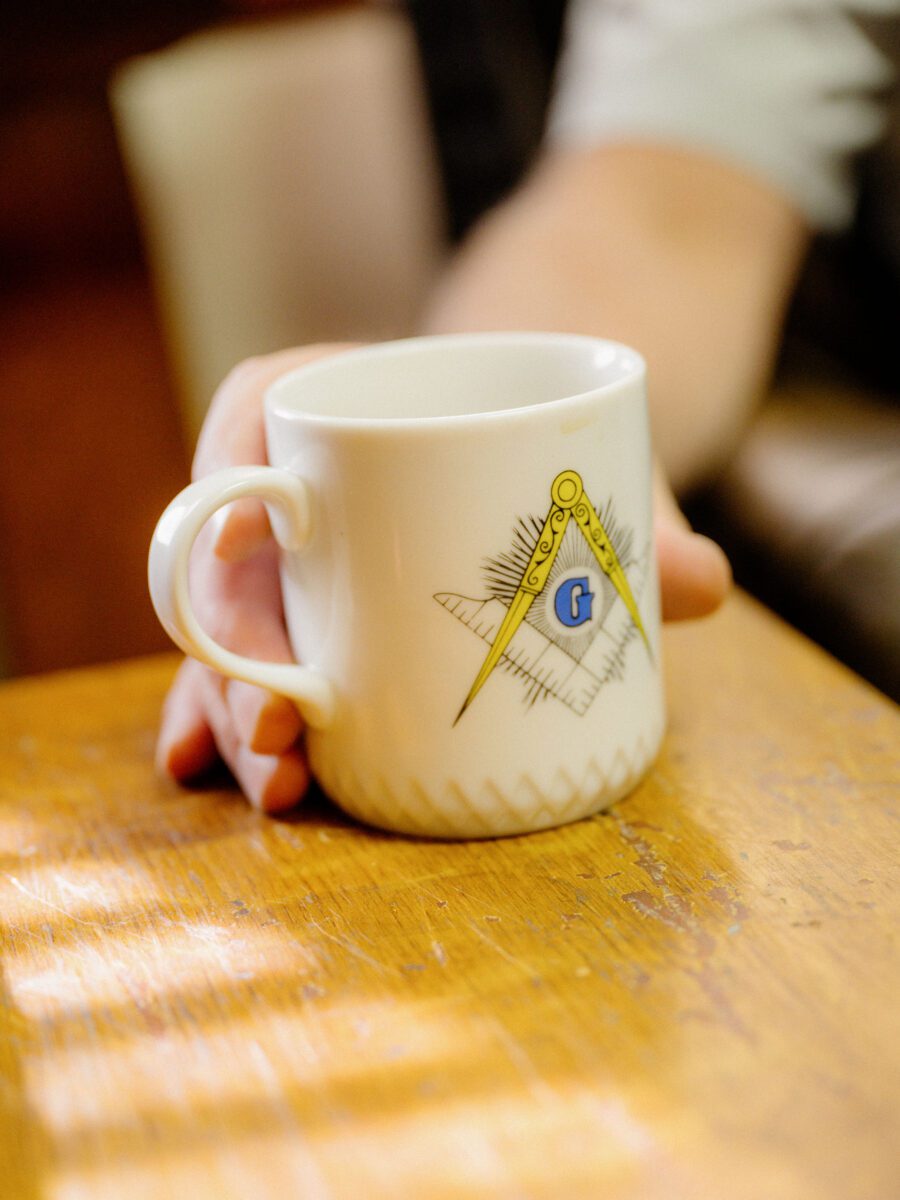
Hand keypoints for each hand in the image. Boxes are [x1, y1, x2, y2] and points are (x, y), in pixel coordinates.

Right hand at [156, 346, 729, 811]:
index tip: (249, 545)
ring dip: (236, 712)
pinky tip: (223, 774)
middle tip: (283, 728)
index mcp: (331, 405)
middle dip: (236, 657)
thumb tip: (704, 583)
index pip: (254, 427)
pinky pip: (254, 669)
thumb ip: (642, 522)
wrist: (544, 454)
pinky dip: (230, 720)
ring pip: (231, 637)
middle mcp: (289, 484)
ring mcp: (289, 564)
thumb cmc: (551, 445)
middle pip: (230, 566)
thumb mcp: (590, 466)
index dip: (233, 489)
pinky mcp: (306, 625)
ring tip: (280, 782)